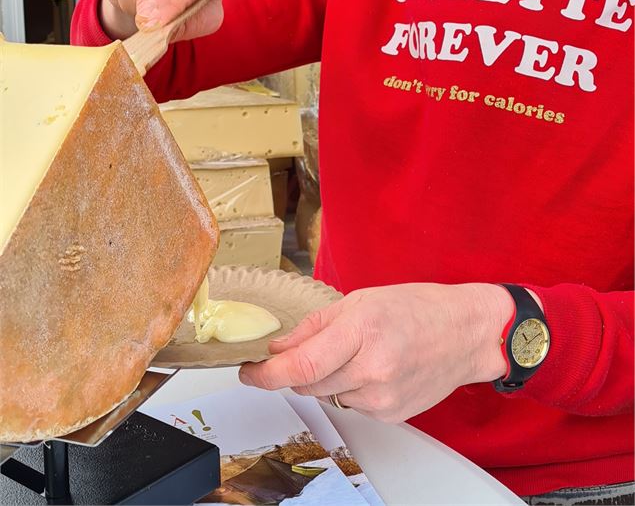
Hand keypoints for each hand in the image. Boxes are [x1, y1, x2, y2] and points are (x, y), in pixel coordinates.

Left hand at [239, 283, 511, 422]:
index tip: (248, 372)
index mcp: (362, 329)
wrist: (465, 333)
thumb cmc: (418, 309)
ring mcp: (383, 396)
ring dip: (326, 379)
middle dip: (297, 370)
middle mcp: (372, 368)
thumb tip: (278, 347)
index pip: (301, 366)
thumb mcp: (361, 300)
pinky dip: (351, 388)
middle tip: (306, 350)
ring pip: (328, 396)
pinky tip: (374, 368)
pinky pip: (352, 405)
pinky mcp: (391, 414)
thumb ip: (315, 327)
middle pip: (308, 384)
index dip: (266, 374)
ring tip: (355, 353)